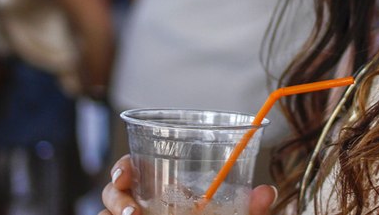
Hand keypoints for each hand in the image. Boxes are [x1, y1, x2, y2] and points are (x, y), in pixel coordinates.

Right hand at [99, 155, 277, 214]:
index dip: (122, 167)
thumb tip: (267, 192)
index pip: (133, 168)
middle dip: (114, 196)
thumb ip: (249, 208)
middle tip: (132, 211)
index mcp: (163, 190)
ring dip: (113, 214)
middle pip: (110, 192)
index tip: (123, 173)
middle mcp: (142, 206)